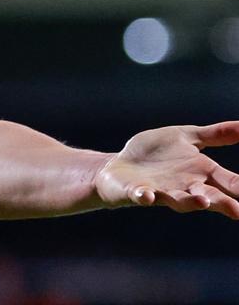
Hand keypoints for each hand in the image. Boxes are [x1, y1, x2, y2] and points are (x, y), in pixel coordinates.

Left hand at [95, 121, 238, 218]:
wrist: (119, 164)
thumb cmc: (156, 154)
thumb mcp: (187, 138)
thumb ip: (215, 135)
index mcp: (201, 173)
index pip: (229, 182)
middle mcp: (185, 187)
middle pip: (209, 197)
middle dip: (223, 204)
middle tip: (238, 211)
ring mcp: (161, 191)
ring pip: (179, 201)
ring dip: (190, 202)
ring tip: (203, 203)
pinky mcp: (137, 192)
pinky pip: (142, 196)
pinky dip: (145, 197)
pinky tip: (148, 196)